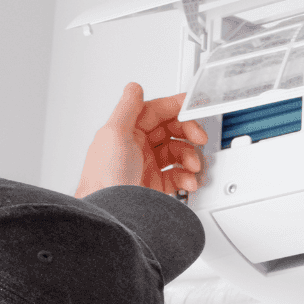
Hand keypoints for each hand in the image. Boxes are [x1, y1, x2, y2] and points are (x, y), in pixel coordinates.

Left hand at [76, 83, 206, 197]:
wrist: (112, 215)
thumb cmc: (104, 178)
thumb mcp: (114, 135)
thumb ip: (127, 108)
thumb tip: (134, 88)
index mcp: (126, 132)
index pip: (156, 111)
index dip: (176, 107)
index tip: (194, 105)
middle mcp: (137, 147)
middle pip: (171, 131)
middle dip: (189, 133)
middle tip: (199, 138)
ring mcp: (148, 167)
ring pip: (179, 153)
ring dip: (191, 157)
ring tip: (193, 166)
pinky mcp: (157, 186)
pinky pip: (180, 175)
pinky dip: (189, 177)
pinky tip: (189, 181)